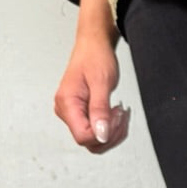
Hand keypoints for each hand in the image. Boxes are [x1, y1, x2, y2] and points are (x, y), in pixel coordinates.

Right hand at [54, 0, 129, 153]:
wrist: (93, 45)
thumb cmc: (95, 57)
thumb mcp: (101, 83)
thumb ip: (100, 110)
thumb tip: (101, 135)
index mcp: (66, 103)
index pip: (83, 137)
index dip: (103, 133)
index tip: (116, 116)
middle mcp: (65, 110)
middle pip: (89, 142)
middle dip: (110, 133)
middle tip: (121, 114)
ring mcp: (72, 113)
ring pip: (94, 139)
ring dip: (112, 131)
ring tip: (120, 113)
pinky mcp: (80, 112)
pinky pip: (96, 130)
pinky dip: (110, 127)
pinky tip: (115, 114)